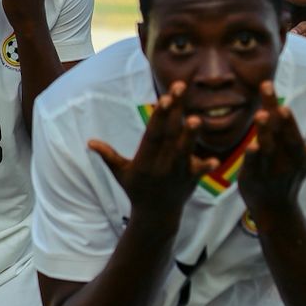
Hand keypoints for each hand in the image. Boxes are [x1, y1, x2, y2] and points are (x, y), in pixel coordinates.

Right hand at [88, 82, 217, 213]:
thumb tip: (90, 142)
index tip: (165, 97)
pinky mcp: (190, 180)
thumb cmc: (137, 190)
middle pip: (169, 133)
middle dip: (175, 111)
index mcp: (145, 159)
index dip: (159, 115)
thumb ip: (108, 156)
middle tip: (181, 87)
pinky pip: (199, 173)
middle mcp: (161, 164)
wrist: (156, 217)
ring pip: (184, 151)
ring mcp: (177, 172)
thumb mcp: (121, 173)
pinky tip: (214, 160)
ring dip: (190, 136)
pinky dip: (205, 167)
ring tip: (196, 119)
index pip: (152, 133)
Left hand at [238, 82, 305, 228]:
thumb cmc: (293, 176)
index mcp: (299, 155)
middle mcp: (285, 161)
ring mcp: (268, 170)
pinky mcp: (252, 176)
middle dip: (277, 119)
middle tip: (273, 100)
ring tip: (260, 115)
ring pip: (266, 149)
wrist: (275, 209)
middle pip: (280, 136)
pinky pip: (252, 165)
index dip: (290, 123)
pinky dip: (252, 157)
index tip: (285, 107)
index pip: (294, 136)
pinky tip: (250, 146)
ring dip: (263, 132)